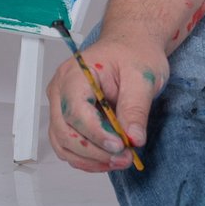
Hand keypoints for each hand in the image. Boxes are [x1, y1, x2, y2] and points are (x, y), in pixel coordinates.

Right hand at [46, 35, 167, 172]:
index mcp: (75, 75)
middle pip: (65, 132)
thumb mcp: (143, 76)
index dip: (96, 134)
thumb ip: (136, 108)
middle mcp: (61, 91)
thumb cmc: (134, 52)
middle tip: (125, 158)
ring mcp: (61, 105)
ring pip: (63, 143)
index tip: (119, 146)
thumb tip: (134, 137)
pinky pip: (70, 144)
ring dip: (90, 159)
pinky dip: (88, 156)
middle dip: (95, 151)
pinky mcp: (69, 117)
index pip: (76, 112)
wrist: (132, 44)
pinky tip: (109, 159)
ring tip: (121, 161)